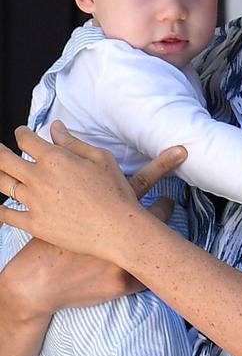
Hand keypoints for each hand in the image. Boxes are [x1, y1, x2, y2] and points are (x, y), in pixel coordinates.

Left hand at [0, 122, 185, 258]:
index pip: (26, 140)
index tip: (21, 133)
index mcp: (55, 158)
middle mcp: (39, 178)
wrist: (116, 228)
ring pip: (2, 184)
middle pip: (4, 160)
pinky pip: (6, 215)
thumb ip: (72, 142)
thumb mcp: (99, 157)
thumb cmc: (113, 191)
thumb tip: (55, 127)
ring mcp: (34, 202)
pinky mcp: (34, 224)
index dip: (21, 133)